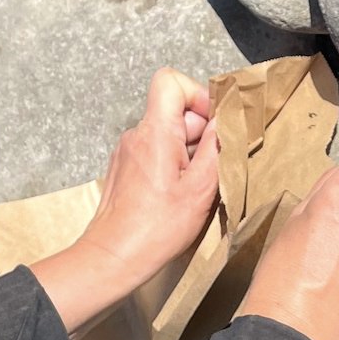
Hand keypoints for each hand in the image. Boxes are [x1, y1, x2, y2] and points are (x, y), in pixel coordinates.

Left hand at [31, 69, 219, 331]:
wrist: (113, 257)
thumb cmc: (156, 228)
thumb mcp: (201, 189)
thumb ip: (217, 148)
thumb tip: (225, 121)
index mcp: (155, 132)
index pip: (170, 81)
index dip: (196, 95)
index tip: (212, 126)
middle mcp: (136, 134)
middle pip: (174, 111)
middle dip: (199, 133)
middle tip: (210, 168)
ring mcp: (127, 152)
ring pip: (167, 134)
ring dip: (188, 153)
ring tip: (194, 188)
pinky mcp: (124, 168)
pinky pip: (155, 152)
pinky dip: (172, 166)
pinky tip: (177, 196)